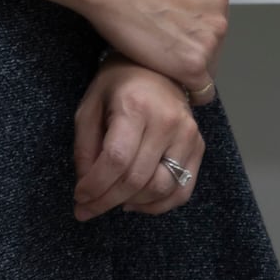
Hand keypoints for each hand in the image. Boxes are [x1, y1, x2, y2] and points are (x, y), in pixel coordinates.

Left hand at [74, 62, 205, 220]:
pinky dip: (158, 204)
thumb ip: (85, 146)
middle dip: (108, 200)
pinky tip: (135, 202)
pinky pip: (183, 189)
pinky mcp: (200, 148)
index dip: (97, 185)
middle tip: (87, 210)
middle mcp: (167, 123)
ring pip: (162, 188)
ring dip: (132, 203)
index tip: (79, 198)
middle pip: (138, 178)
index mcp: (135, 107)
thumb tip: (85, 184)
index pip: (116, 159)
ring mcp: (189, 137)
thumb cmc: (116, 86)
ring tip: (109, 202)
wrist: (157, 69)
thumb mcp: (89, 107)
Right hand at [85, 0, 227, 93]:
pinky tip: (171, 83)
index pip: (214, 24)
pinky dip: (188, 91)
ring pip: (208, 67)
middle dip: (192, 48)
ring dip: (188, 67)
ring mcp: (209, 42)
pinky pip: (202, 91)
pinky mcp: (194, 65)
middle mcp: (220, 18)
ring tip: (161, 63)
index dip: (194, 31)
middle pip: (215, 46)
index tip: (176, 35)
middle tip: (164, 48)